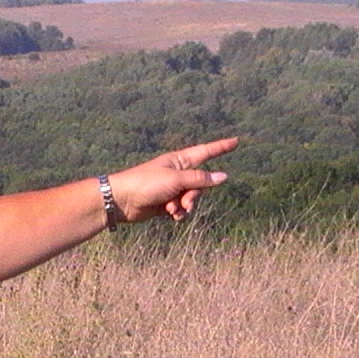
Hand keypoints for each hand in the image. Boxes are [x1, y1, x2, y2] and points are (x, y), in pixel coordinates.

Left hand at [107, 137, 237, 223]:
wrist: (122, 200)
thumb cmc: (146, 183)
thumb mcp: (176, 179)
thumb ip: (200, 179)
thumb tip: (223, 176)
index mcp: (180, 161)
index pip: (206, 152)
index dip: (221, 147)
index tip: (236, 141)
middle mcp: (178, 173)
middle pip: (201, 184)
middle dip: (195, 195)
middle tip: (183, 201)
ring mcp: (172, 188)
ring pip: (192, 199)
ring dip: (185, 206)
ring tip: (172, 209)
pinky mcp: (166, 203)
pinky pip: (182, 209)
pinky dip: (179, 213)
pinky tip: (171, 216)